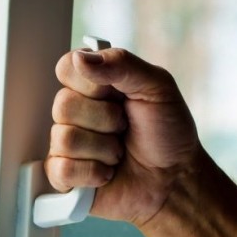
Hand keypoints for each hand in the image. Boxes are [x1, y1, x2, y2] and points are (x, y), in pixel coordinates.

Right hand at [46, 48, 199, 225]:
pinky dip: (93, 173)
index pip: (66, 68)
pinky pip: (61, 170)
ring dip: (103, 149)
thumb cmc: (168, 132)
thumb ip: (121, 63)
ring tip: (119, 154)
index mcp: (93, 84)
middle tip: (125, 128)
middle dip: (105, 120)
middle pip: (62, 106)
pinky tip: (106, 173)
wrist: (176, 179)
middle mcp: (75, 112)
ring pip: (64, 139)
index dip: (92, 84)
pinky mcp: (64, 176)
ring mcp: (66, 145)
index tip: (119, 94)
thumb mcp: (157, 87)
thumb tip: (80, 57)